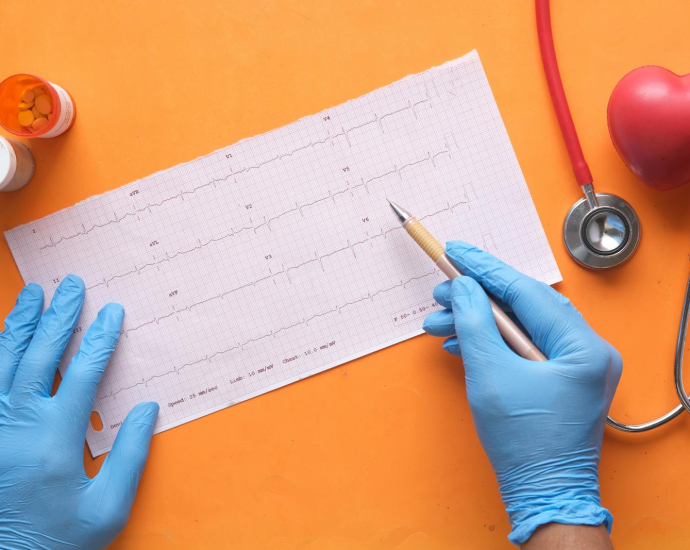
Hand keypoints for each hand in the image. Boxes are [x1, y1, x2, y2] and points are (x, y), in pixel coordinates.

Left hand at [0, 276, 158, 549]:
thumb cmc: (57, 542)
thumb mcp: (107, 510)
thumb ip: (130, 456)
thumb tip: (147, 408)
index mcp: (55, 442)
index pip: (81, 373)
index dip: (99, 338)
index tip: (112, 312)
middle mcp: (16, 428)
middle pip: (38, 356)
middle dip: (58, 316)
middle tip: (70, 285)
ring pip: (3, 363)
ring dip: (20, 324)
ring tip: (34, 293)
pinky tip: (1, 336)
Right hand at [422, 242, 620, 545]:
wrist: (543, 495)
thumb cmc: (523, 444)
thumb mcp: (490, 375)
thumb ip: (475, 322)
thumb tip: (464, 287)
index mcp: (583, 348)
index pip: (527, 292)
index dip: (486, 269)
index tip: (456, 251)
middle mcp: (588, 350)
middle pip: (524, 306)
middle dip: (477, 298)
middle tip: (439, 292)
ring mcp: (577, 365)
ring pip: (521, 326)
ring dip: (479, 322)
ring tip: (440, 322)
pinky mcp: (562, 377)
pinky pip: (523, 346)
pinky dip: (492, 342)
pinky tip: (461, 341)